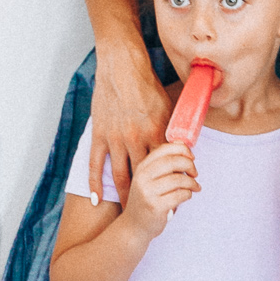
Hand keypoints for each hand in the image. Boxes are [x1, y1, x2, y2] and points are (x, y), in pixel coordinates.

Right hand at [90, 41, 173, 205]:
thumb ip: (173, 129)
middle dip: (150, 196)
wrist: (122, 66)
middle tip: (154, 214)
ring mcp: (115, 138)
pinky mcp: (99, 135)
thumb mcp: (167, 106)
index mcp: (155, 132)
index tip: (177, 199)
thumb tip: (184, 146)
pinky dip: (95, 183)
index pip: (166, 167)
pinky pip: (96, 164)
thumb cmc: (146, 84)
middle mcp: (136, 138)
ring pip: (120, 175)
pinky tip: (97, 199)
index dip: (172, 185)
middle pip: (144, 176)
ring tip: (128, 211)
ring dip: (124, 196)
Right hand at [123, 142, 198, 237]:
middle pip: (173, 162)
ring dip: (192, 182)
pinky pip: (180, 195)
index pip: (164, 149)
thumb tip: (181, 144)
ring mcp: (148, 192)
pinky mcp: (156, 207)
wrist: (134, 226)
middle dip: (190, 165)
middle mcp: (142, 178)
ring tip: (195, 187)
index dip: (182, 150)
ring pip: (179, 179)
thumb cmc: (148, 199)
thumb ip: (163, 163)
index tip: (192, 157)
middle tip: (195, 173)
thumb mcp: (149, 179)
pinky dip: (188, 194)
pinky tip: (187, 196)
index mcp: (142, 167)